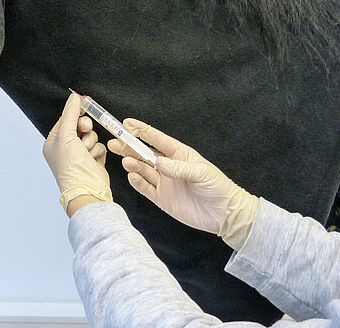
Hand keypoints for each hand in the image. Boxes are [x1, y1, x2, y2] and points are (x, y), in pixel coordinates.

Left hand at [43, 94, 110, 215]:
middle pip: (79, 127)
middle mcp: (65, 148)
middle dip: (84, 129)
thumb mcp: (66, 136)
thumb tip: (74, 97)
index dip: (74, 116)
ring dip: (91, 141)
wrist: (87, 189)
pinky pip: (99, 145)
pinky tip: (93, 158)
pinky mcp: (93, 160)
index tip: (82, 110)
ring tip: (87, 152)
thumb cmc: (71, 166)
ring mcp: (79, 155)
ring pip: (91, 135)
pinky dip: (97, 151)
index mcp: (53, 143)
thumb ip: (71, 115)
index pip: (65, 120)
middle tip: (84, 131)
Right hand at [107, 119, 258, 249]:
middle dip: (129, 147)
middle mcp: (168, 166)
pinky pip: (145, 188)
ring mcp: (164, 182)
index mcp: (179, 155)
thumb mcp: (201, 173)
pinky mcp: (161, 199)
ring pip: (142, 170)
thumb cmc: (217, 188)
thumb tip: (158, 162)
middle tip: (115, 143)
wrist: (224, 215)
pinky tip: (132, 177)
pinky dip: (136, 182)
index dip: (142, 131)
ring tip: (126, 162)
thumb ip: (178, 168)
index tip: (127, 123)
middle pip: (144, 154)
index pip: (157, 139)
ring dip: (132, 164)